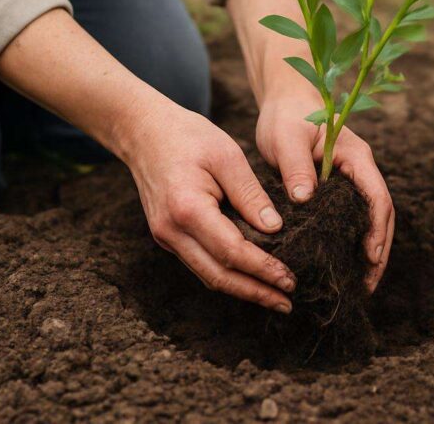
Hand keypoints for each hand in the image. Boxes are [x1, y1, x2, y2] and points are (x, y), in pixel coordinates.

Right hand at [122, 100, 297, 311]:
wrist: (143, 131)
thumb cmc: (188, 136)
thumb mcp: (227, 156)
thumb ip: (250, 194)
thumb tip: (275, 228)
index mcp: (187, 208)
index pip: (232, 251)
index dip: (263, 269)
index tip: (289, 279)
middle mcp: (171, 230)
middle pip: (217, 275)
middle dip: (254, 292)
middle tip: (287, 303)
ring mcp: (166, 236)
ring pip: (207, 275)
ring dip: (241, 289)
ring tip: (274, 298)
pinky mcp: (168, 236)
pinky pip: (199, 263)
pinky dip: (226, 275)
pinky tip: (249, 278)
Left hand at [256, 91, 394, 291]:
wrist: (286, 103)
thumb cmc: (286, 117)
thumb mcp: (286, 138)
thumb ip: (296, 165)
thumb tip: (304, 198)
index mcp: (356, 156)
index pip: (377, 197)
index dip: (377, 229)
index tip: (370, 257)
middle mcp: (360, 171)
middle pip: (381, 215)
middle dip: (379, 250)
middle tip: (368, 284)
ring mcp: (352, 181)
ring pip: (370, 219)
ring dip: (370, 250)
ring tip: (361, 283)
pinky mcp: (339, 189)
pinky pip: (353, 218)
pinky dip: (354, 242)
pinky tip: (343, 264)